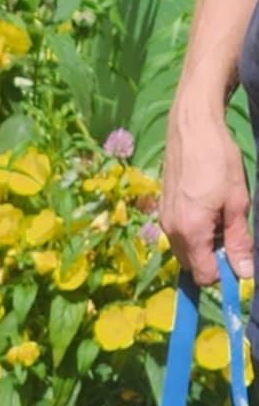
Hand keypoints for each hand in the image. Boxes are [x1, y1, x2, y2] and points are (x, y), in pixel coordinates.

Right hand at [160, 101, 252, 284]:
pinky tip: (204, 209)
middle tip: (229, 235)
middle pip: (191, 267)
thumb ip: (239, 241)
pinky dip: (192, 234)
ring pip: (184, 252)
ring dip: (202, 247)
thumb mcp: (238, 201)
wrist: (191, 130)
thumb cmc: (219, 161)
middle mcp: (172, 233)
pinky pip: (178, 236)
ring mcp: (164, 223)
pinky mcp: (162, 212)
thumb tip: (244, 273)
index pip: (204, 275)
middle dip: (211, 260)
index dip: (223, 273)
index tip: (237, 258)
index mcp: (192, 233)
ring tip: (217, 218)